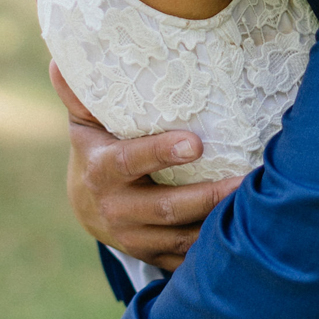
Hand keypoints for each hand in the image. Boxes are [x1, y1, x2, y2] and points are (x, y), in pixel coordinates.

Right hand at [53, 61, 243, 271]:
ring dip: (217, 224)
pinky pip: (186, 258)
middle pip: (167, 208)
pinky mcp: (154, 257)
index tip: (197, 143)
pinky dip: (213, 250)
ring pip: (182, 238)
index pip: (131, 161)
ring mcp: (135, 239)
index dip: (162, 153)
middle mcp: (116, 210)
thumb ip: (81, 95)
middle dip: (208, 196)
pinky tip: (244, 233)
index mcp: (102, 170)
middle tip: (247, 180)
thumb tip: (61, 60)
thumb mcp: (86, 123)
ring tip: (256, 205)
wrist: (87, 207)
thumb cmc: (97, 150)